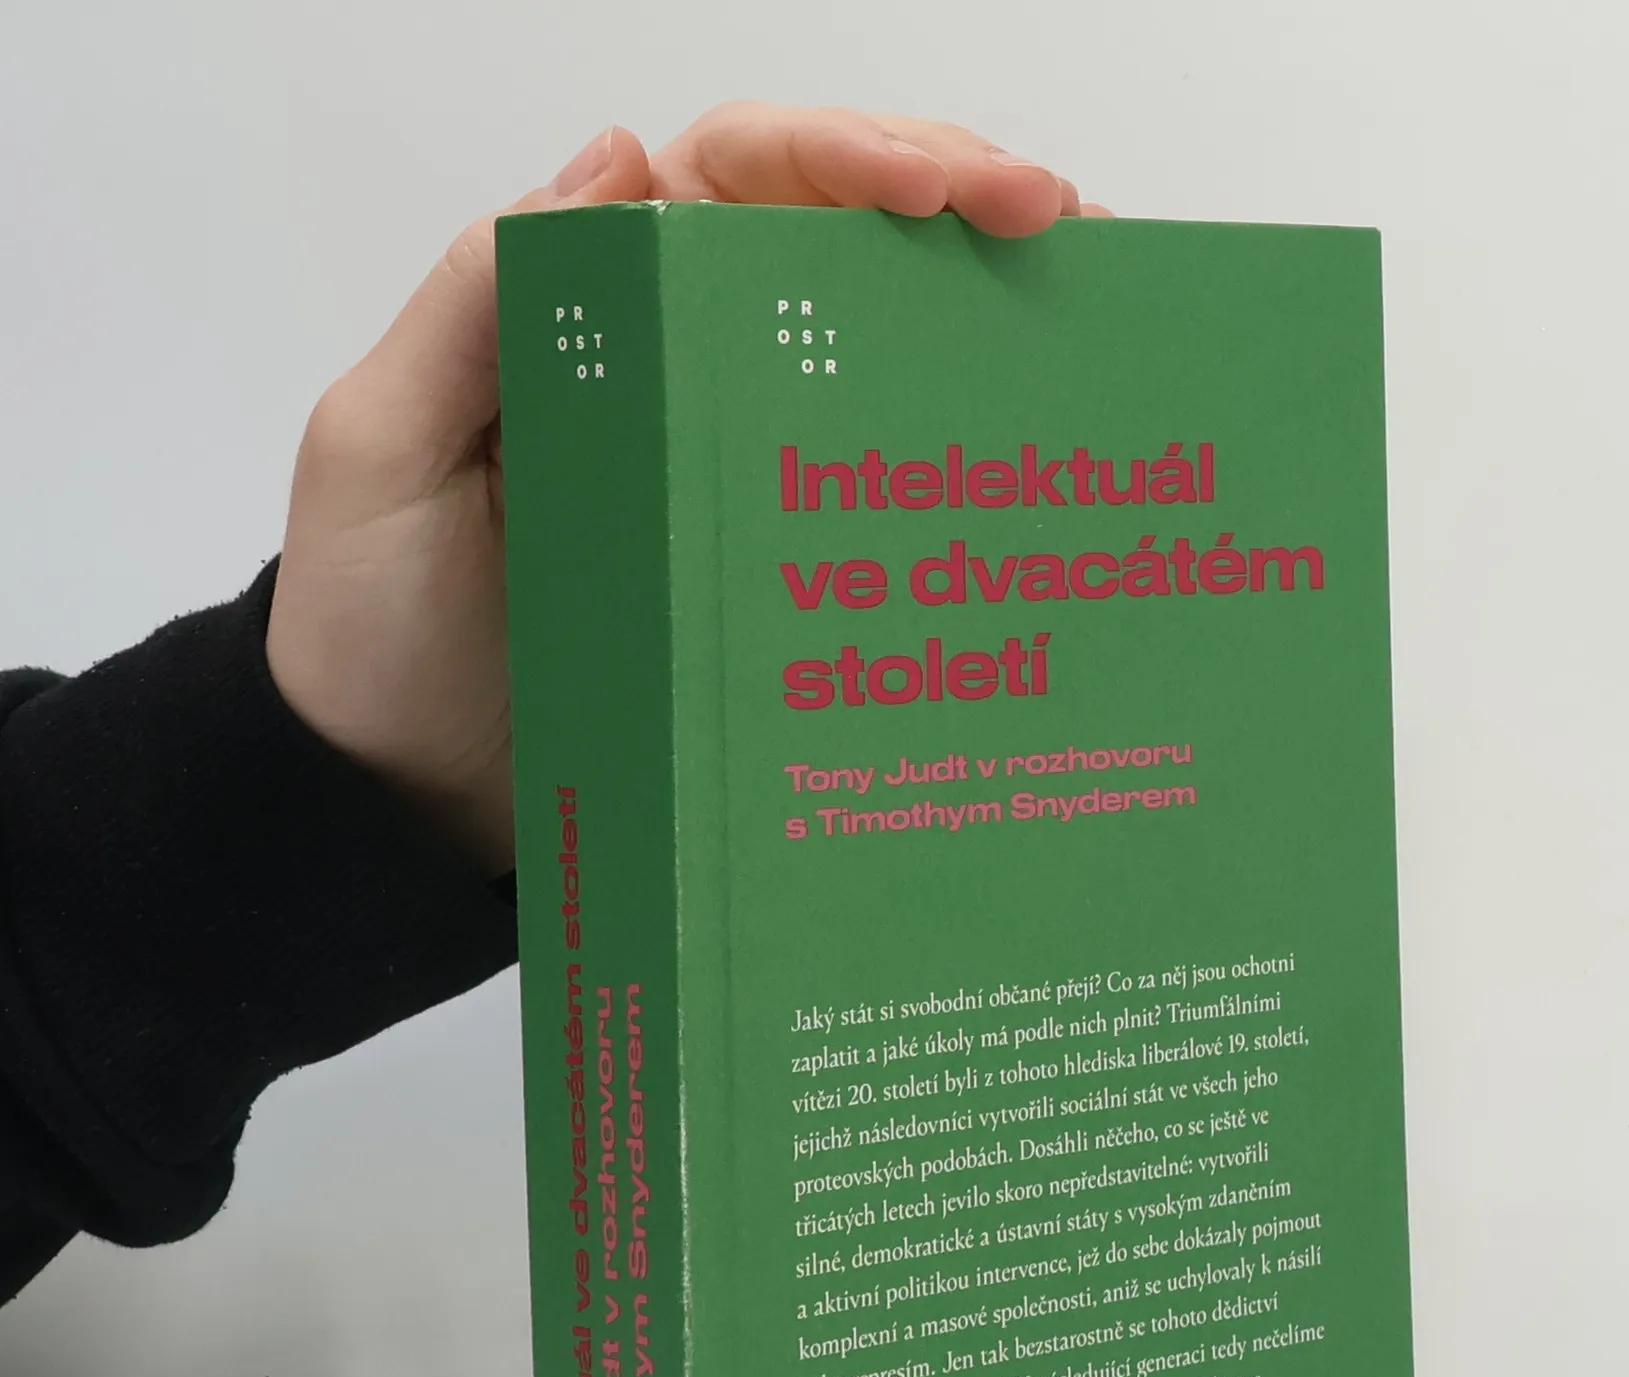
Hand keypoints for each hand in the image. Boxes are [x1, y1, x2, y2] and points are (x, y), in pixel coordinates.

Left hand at [266, 105, 1107, 874]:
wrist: (405, 804)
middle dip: (959, 205)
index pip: (741, 180)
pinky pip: (871, 494)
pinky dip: (956, 461)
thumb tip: (618, 157)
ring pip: (876, 353)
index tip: (952, 193)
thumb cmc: (373, 632)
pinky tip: (1034, 456)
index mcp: (596, 311)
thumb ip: (474, 307)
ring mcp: (736, 471)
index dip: (854, 157)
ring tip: (1093, 307)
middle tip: (1069, 226)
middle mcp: (680, 369)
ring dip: (985, 316)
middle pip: (837, 242)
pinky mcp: (770, 573)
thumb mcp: (383, 452)